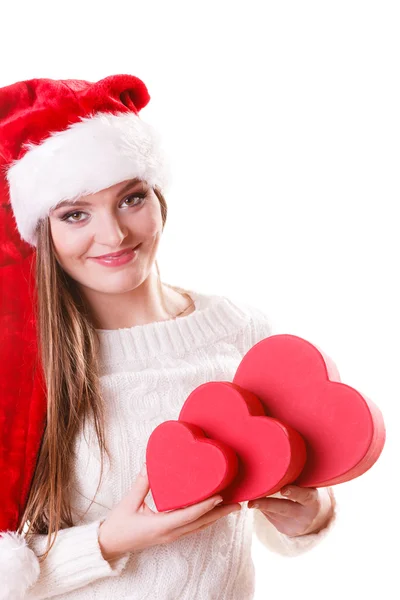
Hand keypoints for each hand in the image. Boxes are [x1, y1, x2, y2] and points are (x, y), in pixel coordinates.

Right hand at [98, 464, 241, 560]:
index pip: (189, 515)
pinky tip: (212, 511)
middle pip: (201, 523)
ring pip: (199, 526)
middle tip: (238, 503)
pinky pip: (192, 527)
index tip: (220, 496)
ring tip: (231, 506)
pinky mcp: (169, 534)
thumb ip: (142, 483)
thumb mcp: (129, 502)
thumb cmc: (118, 525)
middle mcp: (170, 533)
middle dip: (220, 513)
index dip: (206, 506)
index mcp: (161, 526)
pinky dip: (204, 518)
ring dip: (215, 516)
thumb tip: (150, 464)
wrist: (109, 544)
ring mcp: (171, 536)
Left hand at [247, 485, 333, 536]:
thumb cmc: (306, 491)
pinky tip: (259, 502)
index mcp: (313, 501)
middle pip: (284, 509)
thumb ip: (296, 478)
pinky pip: (270, 517)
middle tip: (251, 503)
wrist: (314, 517)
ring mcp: (295, 526)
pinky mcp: (285, 531)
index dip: (294, 492)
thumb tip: (276, 464)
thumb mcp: (307, 486)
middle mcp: (305, 515)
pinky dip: (263, 508)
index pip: (305, 496)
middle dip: (266, 505)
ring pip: (273, 514)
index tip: (283, 490)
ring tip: (250, 498)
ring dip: (261, 504)